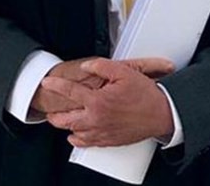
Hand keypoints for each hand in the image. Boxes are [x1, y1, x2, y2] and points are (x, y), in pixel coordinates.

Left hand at [43, 58, 175, 146]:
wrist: (161, 114)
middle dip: (54, 113)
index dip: (56, 85)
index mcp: (98, 101)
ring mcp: (100, 132)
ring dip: (65, 126)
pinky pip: (84, 143)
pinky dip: (76, 139)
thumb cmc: (146, 95)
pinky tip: (76, 134)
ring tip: (61, 119)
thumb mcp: (126, 72)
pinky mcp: (107, 141)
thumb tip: (87, 65)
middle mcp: (96, 119)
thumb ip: (103, 66)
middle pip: (64, 119)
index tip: (47, 82)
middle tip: (50, 108)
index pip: (70, 92)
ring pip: (73, 133)